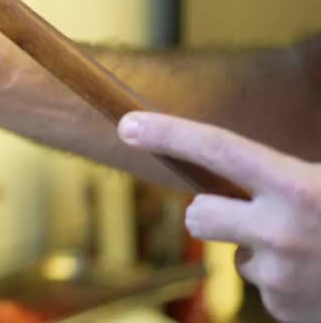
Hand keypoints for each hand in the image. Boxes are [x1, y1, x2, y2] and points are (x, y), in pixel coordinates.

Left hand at [121, 112, 320, 322]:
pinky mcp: (288, 314)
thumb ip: (290, 171)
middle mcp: (284, 233)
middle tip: (246, 211)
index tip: (127, 124)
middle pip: (199, 217)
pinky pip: (266, 290)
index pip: (218, 148)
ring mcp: (284, 280)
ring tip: (316, 250)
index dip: (169, 133)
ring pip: (239, 256)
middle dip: (213, 212)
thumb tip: (242, 154)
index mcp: (302, 188)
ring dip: (263, 251)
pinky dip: (288, 284)